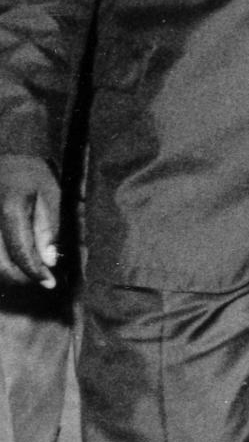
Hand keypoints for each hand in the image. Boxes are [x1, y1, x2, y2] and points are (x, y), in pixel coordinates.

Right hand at [0, 153, 60, 289]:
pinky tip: (14, 257)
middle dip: (19, 275)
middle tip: (40, 277)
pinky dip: (1, 258)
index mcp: (10, 210)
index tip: (50, 283)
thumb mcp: (50, 194)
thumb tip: (49, 261)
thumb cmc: (31, 173)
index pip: (20, 253)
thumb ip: (48, 228)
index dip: (35, 272)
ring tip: (28, 268)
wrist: (4, 157)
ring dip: (7, 269)